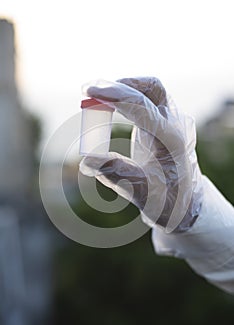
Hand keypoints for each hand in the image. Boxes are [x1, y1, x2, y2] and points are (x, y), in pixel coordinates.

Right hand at [80, 77, 202, 232]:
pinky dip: (127, 100)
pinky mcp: (165, 124)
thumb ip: (115, 173)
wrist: (186, 202)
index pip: (142, 106)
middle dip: (120, 85)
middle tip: (90, 90)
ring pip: (150, 91)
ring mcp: (172, 122)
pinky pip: (147, 102)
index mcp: (170, 139)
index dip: (115, 95)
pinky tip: (110, 107)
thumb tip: (86, 161)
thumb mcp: (140, 191)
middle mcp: (174, 125)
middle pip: (151, 87)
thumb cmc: (167, 200)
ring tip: (97, 99)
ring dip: (123, 90)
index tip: (89, 91)